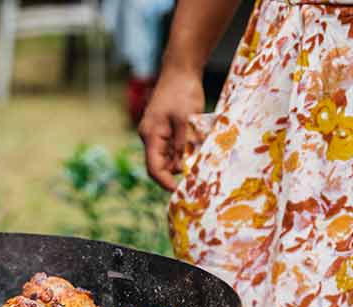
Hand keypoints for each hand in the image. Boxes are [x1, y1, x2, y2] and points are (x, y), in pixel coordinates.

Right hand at [138, 67, 204, 190]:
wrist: (180, 69)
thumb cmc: (182, 92)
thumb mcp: (186, 120)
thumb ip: (183, 145)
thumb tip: (183, 168)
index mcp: (151, 136)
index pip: (154, 168)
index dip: (166, 183)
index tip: (180, 191)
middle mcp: (150, 137)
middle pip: (161, 164)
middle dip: (178, 171)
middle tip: (198, 174)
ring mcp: (156, 132)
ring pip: (169, 155)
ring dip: (184, 158)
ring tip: (202, 155)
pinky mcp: (165, 128)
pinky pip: (173, 145)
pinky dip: (185, 148)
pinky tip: (198, 143)